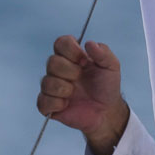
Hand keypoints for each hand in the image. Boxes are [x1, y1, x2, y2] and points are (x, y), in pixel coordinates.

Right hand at [38, 34, 129, 154]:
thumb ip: (103, 52)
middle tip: (80, 78)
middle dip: (69, 71)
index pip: (60, 43)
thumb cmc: (107, 87)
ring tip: (75, 94)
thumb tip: (89, 43)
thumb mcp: (111, 67)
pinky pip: (42, 101)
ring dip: (64, 89)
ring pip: (46, 82)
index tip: (84, 61)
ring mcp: (52, 87)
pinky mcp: (48, 105)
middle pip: (51, 62)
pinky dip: (57, 104)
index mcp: (71, 57)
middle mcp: (58, 70)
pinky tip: (67, 105)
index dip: (70, 50)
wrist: (107, 112)